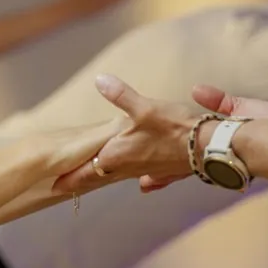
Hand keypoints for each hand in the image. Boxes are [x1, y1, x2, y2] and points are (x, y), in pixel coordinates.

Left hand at [50, 76, 267, 195]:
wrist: (213, 147)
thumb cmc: (177, 129)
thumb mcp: (145, 107)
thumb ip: (121, 96)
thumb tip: (99, 80)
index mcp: (120, 155)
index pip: (87, 171)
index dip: (70, 179)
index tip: (53, 188)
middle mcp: (133, 167)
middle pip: (102, 176)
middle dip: (84, 181)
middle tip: (65, 188)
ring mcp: (152, 171)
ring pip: (124, 176)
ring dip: (109, 178)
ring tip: (97, 179)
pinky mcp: (171, 171)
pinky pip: (153, 178)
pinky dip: (145, 180)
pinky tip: (146, 185)